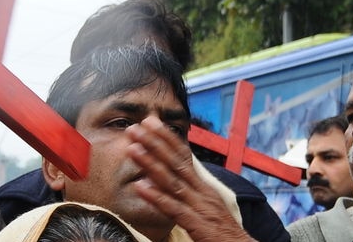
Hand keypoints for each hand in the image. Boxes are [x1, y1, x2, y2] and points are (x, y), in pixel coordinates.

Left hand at [125, 122, 255, 241]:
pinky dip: (157, 197)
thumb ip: (188, 191)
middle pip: (176, 162)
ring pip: (173, 181)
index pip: (184, 155)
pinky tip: (140, 187)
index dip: (167, 137)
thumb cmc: (220, 231)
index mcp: (203, 186)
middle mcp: (202, 192)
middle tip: (135, 128)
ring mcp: (200, 207)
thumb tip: (165, 176)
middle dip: (154, 143)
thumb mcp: (205, 205)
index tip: (150, 122)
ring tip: (132, 149)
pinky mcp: (198, 225)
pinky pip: (174, 209)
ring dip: (151, 163)